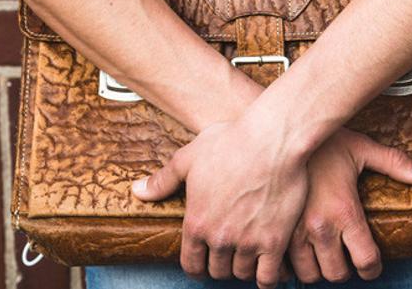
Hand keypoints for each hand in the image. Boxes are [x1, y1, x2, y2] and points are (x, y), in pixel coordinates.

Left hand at [131, 110, 308, 287]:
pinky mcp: (274, 240)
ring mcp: (248, 241)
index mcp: (196, 222)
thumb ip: (163, 180)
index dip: (197, 264)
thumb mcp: (190, 156)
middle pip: (217, 271)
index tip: (205, 259)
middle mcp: (219, 237)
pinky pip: (267, 278)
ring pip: (241, 274)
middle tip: (230, 249)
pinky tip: (268, 262)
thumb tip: (137, 191)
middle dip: (221, 262)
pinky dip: (267, 276)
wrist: (273, 137)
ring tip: (249, 251)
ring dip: (244, 266)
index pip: (190, 264)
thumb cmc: (231, 141)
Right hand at [288, 128, 411, 283]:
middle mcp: (319, 227)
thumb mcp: (361, 148)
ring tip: (325, 255)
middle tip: (348, 256)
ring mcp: (294, 231)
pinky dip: (293, 266)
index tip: (372, 264)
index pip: (365, 261)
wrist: (281, 132)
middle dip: (345, 269)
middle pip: (337, 274)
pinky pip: (284, 266)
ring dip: (319, 269)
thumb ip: (395, 164)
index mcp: (344, 211)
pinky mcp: (276, 230)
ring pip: (309, 275)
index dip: (372, 268)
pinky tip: (301, 252)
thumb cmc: (324, 140)